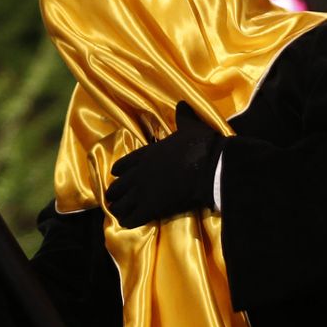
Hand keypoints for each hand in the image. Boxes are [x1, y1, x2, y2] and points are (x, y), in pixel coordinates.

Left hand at [105, 102, 223, 227]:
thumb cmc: (200, 145)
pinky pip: (132, 217)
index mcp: (146, 153)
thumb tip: (182, 103)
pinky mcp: (152, 207)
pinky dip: (128, 220)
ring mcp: (144, 190)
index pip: (123, 164)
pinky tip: (126, 223)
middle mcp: (140, 172)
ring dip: (119, 208)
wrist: (210, 167)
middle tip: (116, 199)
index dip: (119, 171)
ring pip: (120, 203)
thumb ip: (183, 116)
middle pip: (117, 186)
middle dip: (116, 193)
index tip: (116, 175)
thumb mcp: (190, 126)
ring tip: (119, 213)